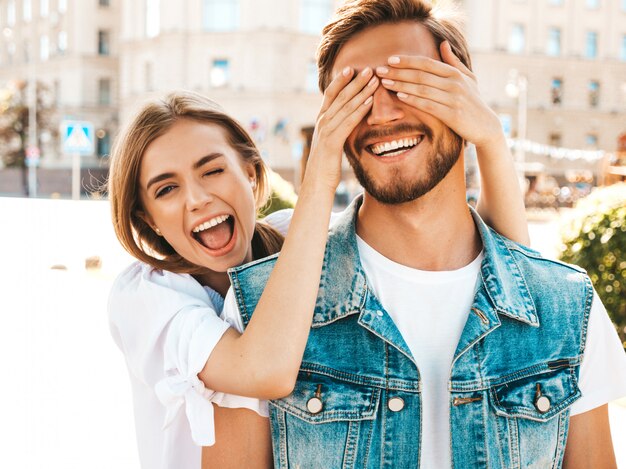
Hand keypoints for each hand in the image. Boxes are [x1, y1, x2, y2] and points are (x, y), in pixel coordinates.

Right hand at [303, 66, 377, 192]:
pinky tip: (369, 101)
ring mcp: (326, 131)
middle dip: (355, 81)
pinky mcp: (332, 141)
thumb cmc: (326, 165)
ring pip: (345, 105)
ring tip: (373, 79)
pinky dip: (359, 109)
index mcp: (322, 120)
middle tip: (369, 68)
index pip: (331, 94)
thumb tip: (347, 122)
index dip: (341, 80)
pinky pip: (348, 121)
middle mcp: (322, 122)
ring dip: (361, 91)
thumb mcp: (331, 143)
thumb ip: (337, 130)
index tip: (352, 68)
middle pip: (339, 96)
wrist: (317, 184)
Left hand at [377, 41, 502, 149]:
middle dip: (398, 72)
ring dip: (401, 84)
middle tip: (380, 70)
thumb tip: (443, 43)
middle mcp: (454, 84)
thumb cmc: (474, 101)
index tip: (390, 59)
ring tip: (385, 82)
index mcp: (455, 73)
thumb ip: (453, 62)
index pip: (427, 63)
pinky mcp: (452, 115)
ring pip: (422, 89)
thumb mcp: (468, 78)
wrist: (486, 126)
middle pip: (421, 75)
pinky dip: (413, 99)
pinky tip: (400, 95)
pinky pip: (428, 105)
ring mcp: (453, 99)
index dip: (408, 61)